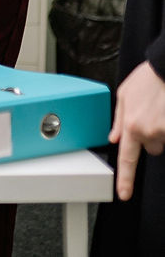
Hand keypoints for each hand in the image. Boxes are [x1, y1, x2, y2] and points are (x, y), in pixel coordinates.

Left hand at [109, 60, 164, 199]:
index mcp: (131, 124)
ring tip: (159, 109)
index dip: (125, 179)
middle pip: (150, 147)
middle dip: (149, 136)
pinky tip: (164, 111)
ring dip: (161, 130)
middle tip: (150, 114)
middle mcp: (149, 131)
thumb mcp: (124, 95)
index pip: (127, 158)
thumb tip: (113, 138)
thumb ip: (118, 120)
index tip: (123, 194)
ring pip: (163, 141)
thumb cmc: (147, 79)